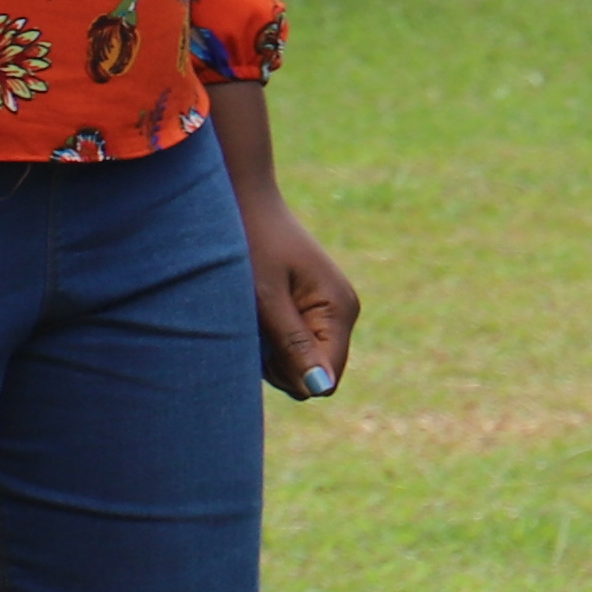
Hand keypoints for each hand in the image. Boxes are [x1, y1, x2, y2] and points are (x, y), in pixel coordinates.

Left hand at [245, 195, 360, 397]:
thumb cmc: (252, 245)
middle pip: (315, 373)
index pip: (327, 377)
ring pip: (303, 361)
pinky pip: (297, 343)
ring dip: (273, 351)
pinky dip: (273, 338)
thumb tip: (321, 389)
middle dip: (281, 364)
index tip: (263, 341)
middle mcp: (344, 311)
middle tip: (255, 324)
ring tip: (255, 314)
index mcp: (340, 309)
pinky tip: (260, 311)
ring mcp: (331, 308)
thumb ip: (294, 345)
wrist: (246, 201)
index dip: (291, 374)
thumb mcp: (266, 300)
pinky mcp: (316, 305)